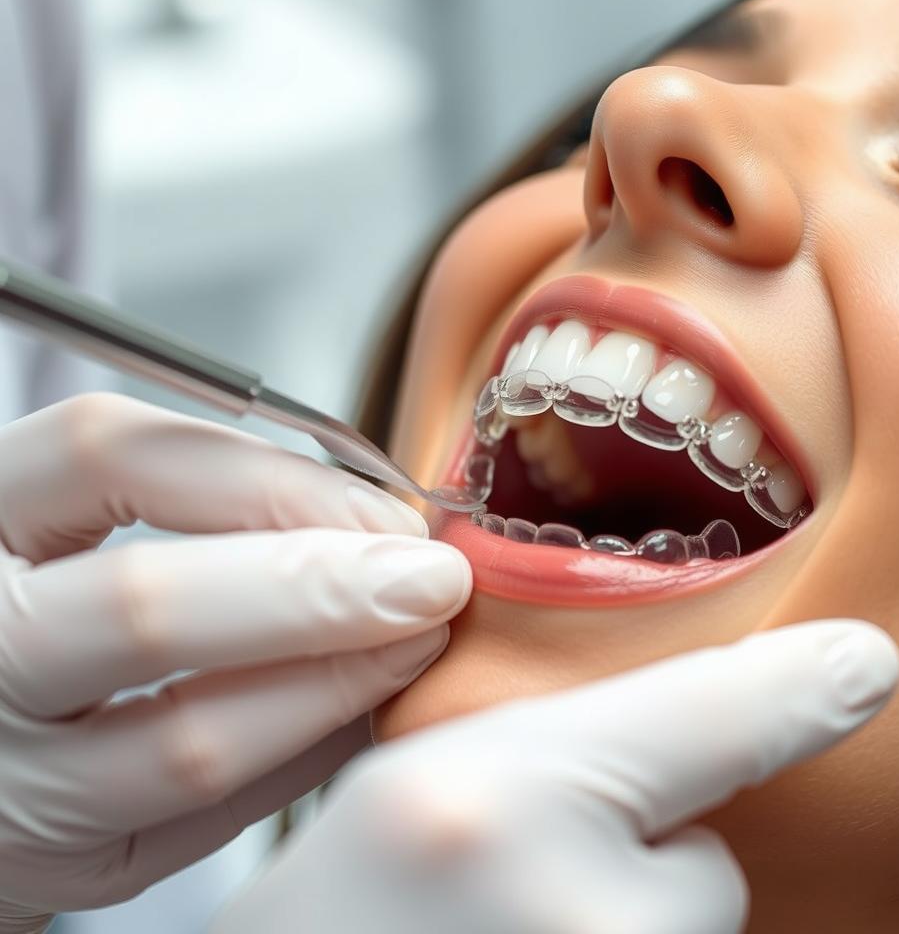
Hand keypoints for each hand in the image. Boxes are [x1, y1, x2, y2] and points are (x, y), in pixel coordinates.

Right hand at [0, 394, 470, 932]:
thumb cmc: (57, 611)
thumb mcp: (88, 528)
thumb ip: (211, 508)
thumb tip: (379, 526)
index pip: (103, 454)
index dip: (263, 475)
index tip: (376, 507)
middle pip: (145, 608)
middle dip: (320, 590)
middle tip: (434, 581)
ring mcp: (6, 775)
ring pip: (189, 740)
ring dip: (336, 683)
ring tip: (418, 643)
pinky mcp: (59, 867)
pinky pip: (211, 821)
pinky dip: (308, 757)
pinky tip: (365, 710)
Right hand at [215, 619, 898, 933]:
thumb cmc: (329, 912)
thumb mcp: (412, 788)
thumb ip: (545, 743)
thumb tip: (678, 733)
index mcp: (486, 811)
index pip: (693, 723)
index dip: (791, 687)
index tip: (865, 664)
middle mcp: (576, 924)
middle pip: (700, 867)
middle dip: (639, 858)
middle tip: (514, 878)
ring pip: (685, 932)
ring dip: (624, 925)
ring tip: (509, 925)